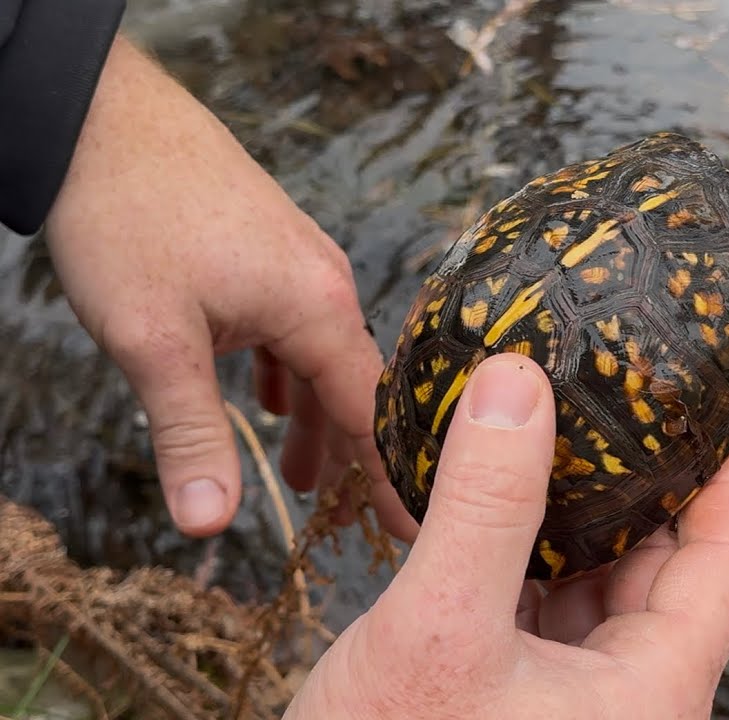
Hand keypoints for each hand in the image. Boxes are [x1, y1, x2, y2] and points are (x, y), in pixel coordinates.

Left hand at [42, 36, 416, 540]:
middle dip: (345, 452)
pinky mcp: (270, 247)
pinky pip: (295, 324)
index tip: (410, 529)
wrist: (99, 117)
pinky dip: (288, 369)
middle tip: (335, 517)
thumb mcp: (153, 342)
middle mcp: (325, 281)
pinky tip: (267, 392)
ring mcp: (300, 260)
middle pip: (350, 384)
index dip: (387, 476)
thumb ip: (192, 434)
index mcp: (318, 307)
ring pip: (319, 354)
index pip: (370, 410)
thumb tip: (210, 525)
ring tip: (295, 470)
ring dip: (311, 413)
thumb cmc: (128, 219)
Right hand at [285, 354, 728, 718]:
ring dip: (575, 515)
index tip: (699, 404)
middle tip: (606, 399)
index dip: (723, 477)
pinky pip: (547, 607)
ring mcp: (576, 700)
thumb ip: (484, 508)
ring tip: (548, 434)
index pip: (726, 562)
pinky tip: (495, 505)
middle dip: (636, 482)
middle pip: (663, 565)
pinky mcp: (521, 697)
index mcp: (652, 691)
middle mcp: (629, 697)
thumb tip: (517, 383)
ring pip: (600, 584)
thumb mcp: (439, 629)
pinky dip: (528, 553)